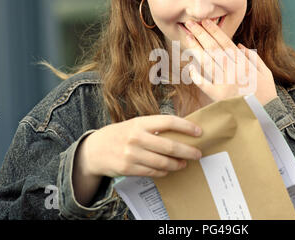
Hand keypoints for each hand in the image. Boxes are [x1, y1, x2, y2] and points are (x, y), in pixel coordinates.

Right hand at [80, 115, 202, 178]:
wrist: (95, 149)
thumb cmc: (121, 134)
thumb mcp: (135, 124)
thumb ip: (155, 127)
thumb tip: (182, 131)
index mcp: (140, 123)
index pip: (168, 122)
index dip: (186, 127)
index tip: (199, 132)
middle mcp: (136, 137)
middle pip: (169, 146)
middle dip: (187, 151)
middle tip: (198, 153)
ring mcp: (132, 154)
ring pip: (163, 162)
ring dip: (177, 164)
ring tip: (185, 163)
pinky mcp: (129, 168)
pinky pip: (153, 172)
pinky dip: (164, 171)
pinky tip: (169, 169)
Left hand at [183, 19, 277, 104]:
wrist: (267, 116)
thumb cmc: (267, 95)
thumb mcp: (266, 73)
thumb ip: (253, 57)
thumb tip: (239, 45)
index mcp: (244, 63)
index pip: (226, 43)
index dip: (214, 31)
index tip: (205, 21)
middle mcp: (233, 71)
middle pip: (214, 49)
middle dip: (201, 34)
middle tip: (190, 23)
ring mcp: (225, 83)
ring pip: (207, 62)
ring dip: (196, 49)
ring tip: (188, 37)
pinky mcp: (219, 97)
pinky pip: (204, 84)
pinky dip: (196, 76)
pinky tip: (189, 67)